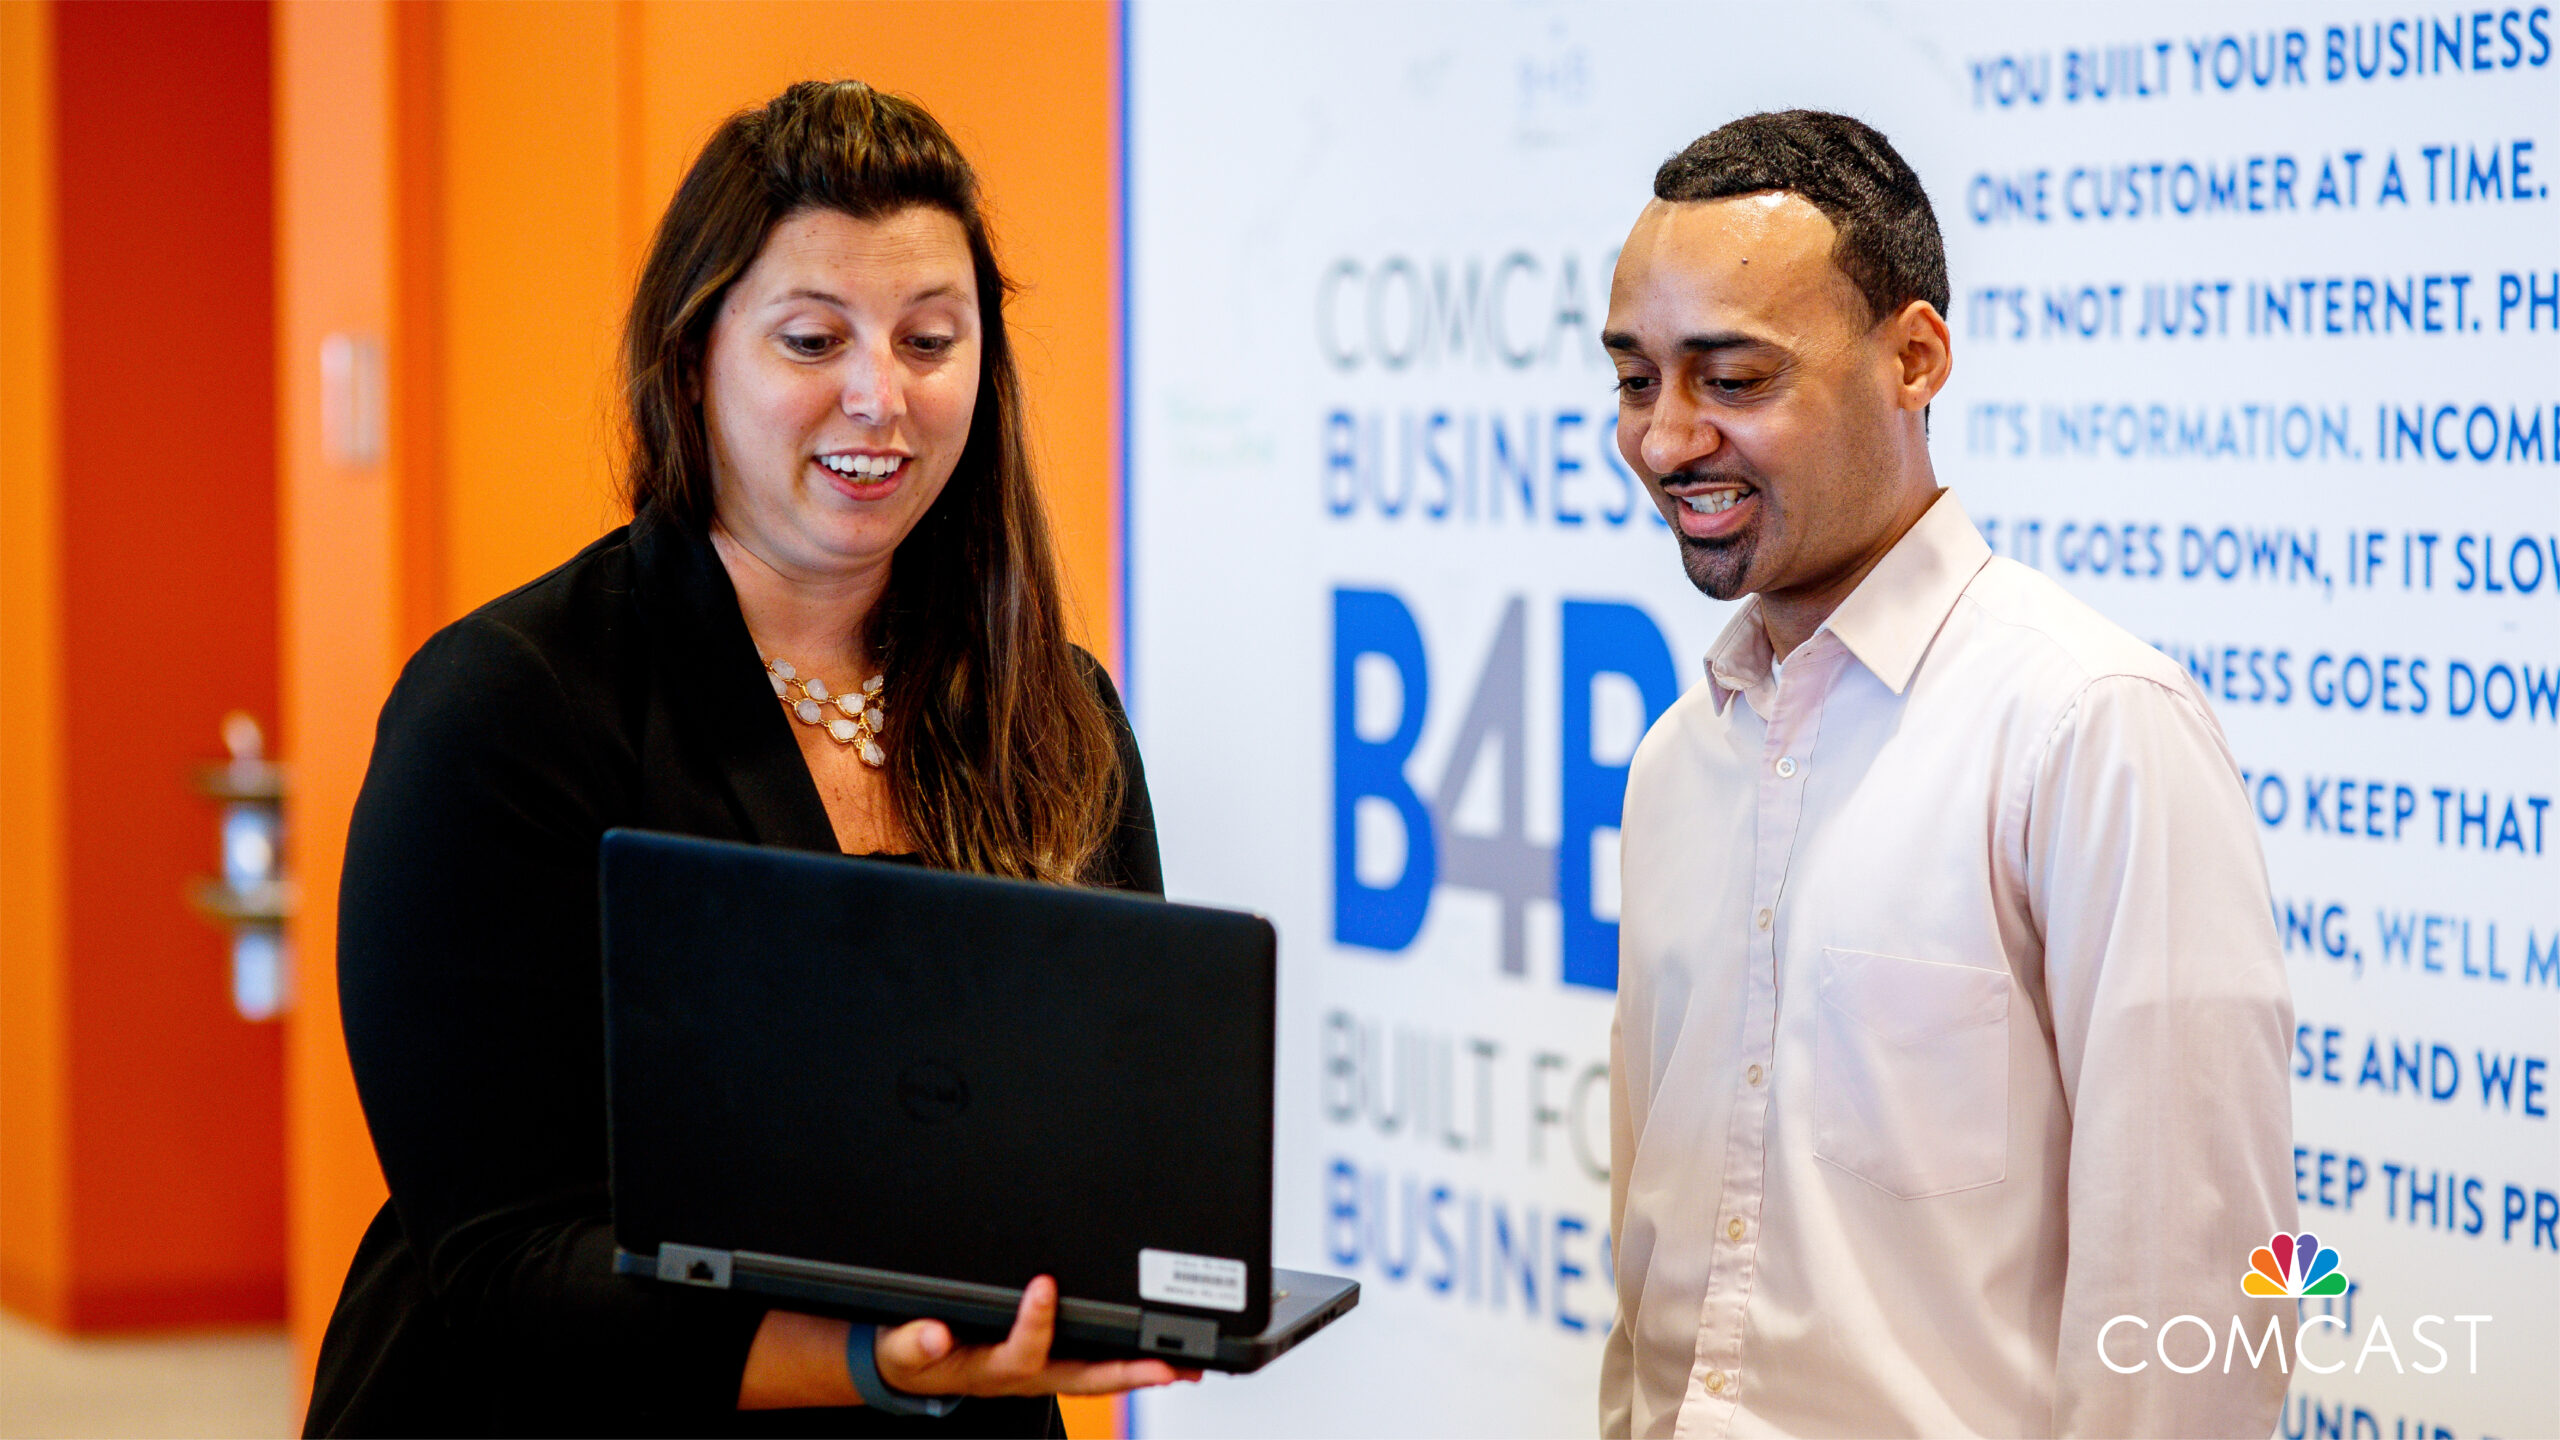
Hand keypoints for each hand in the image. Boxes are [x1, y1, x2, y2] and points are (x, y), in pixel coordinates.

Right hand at [875, 1275, 1202, 1397]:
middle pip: (1082, 1378)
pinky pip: (1095, 1362)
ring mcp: (1043, 1369)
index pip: (1022, 1351)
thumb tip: (932, 1335)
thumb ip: (914, 1341)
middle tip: (1167, 1366)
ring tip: (1185, 1364)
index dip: (1035, 1323)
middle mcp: (1026, 1374)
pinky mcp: (1051, 1359)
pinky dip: (1130, 1360)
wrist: (914, 1365)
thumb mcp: (902, 1346)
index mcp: (989, 1368)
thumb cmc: (914, 1352)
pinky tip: (1161, 1353)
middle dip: (1126, 1374)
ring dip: (1141, 1371)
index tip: (1044, 1285)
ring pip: (1098, 1374)